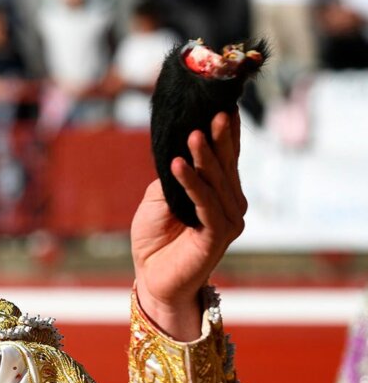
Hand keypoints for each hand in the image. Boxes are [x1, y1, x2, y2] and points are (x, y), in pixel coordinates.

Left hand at [131, 111, 245, 339]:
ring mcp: (228, 220)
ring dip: (204, 157)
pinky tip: (179, 165)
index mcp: (219, 192)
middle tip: (213, 111)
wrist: (152, 279)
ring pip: (218, 181)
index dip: (225, 132)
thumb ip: (173, 178)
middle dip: (219, 137)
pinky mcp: (217, 236)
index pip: (225, 157)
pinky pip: (205, 204)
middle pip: (226, 164)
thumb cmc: (154, 240)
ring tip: (192, 134)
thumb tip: (179, 155)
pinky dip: (192, 183)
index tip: (222, 104)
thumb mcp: (158, 200)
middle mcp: (230, 204)